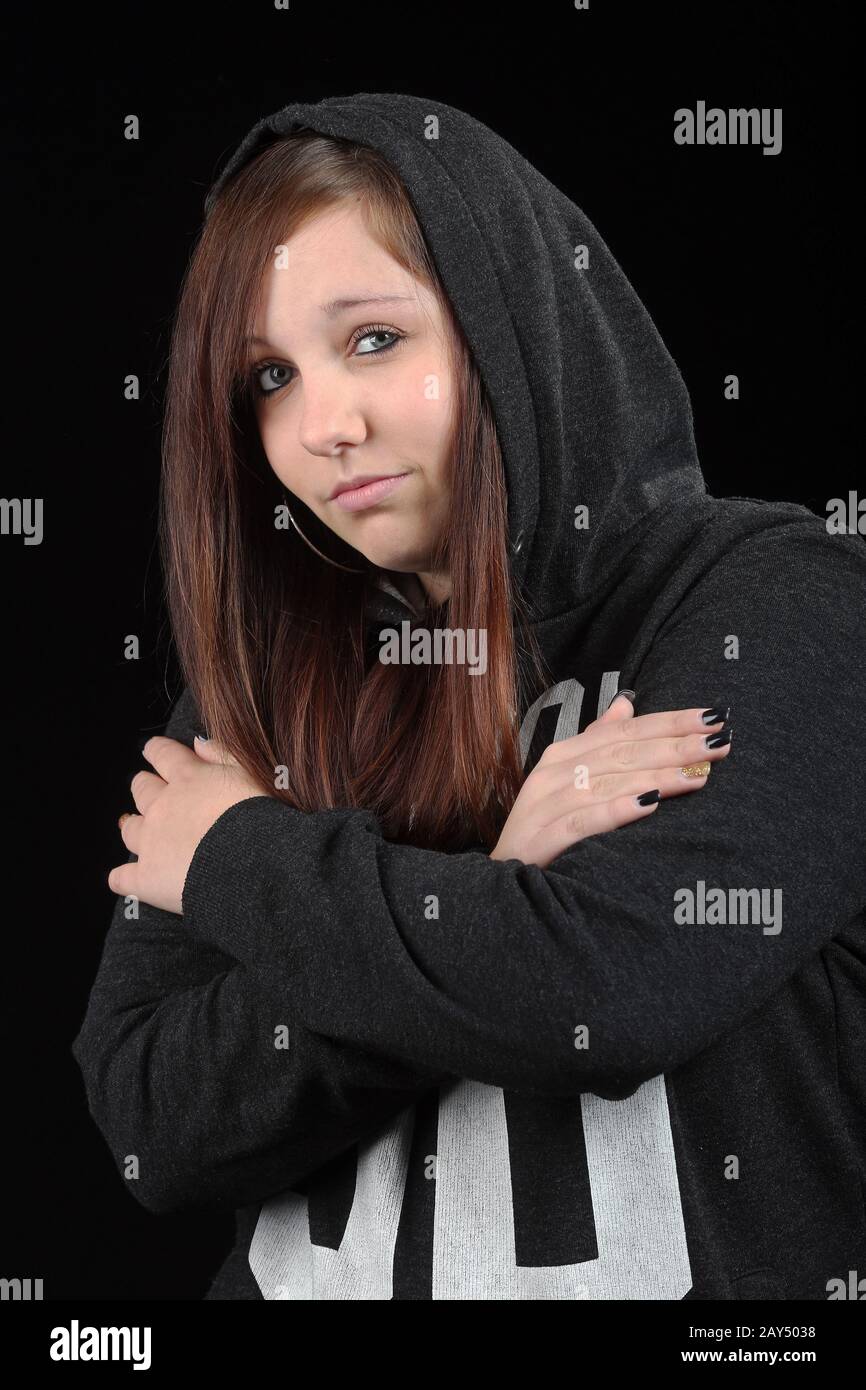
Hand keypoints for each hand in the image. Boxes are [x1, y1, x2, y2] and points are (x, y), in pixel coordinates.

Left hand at [107, 735, 274, 914]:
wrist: (253, 863)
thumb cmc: (260, 817)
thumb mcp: (249, 772)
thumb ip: (222, 754)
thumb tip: (198, 743)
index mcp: (188, 777)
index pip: (163, 754)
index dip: (156, 751)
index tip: (152, 750)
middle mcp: (162, 805)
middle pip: (142, 790)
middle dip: (144, 788)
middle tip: (150, 792)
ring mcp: (150, 842)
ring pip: (129, 829)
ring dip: (133, 827)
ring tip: (137, 830)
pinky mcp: (146, 878)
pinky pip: (122, 878)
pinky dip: (124, 877)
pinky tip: (127, 878)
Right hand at [490, 694, 731, 867]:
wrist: (503, 883)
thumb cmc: (546, 830)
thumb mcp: (570, 781)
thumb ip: (598, 741)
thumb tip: (627, 704)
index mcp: (564, 755)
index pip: (624, 730)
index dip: (669, 721)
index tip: (713, 717)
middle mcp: (553, 773)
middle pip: (622, 753)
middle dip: (675, 745)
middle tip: (719, 742)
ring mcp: (545, 805)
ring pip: (608, 783)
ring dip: (656, 777)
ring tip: (698, 774)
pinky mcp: (541, 840)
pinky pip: (583, 822)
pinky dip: (616, 811)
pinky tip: (649, 806)